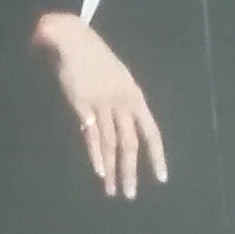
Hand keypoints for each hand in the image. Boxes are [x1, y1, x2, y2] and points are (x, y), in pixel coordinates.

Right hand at [33, 10, 168, 197]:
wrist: (73, 39)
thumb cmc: (94, 57)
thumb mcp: (116, 78)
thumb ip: (120, 103)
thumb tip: (119, 127)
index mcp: (134, 96)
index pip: (151, 131)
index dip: (157, 156)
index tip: (161, 178)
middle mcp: (122, 102)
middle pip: (130, 143)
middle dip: (131, 171)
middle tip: (131, 194)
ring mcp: (102, 103)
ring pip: (111, 143)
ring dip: (112, 169)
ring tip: (112, 191)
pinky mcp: (82, 104)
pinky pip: (91, 134)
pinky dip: (95, 154)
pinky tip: (99, 170)